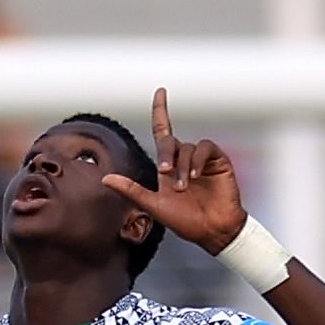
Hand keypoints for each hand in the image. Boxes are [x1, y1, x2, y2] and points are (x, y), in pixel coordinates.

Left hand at [102, 88, 245, 256]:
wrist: (213, 231)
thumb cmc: (187, 222)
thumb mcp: (154, 206)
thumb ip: (132, 191)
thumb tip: (106, 179)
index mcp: (168, 167)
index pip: (163, 132)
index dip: (161, 111)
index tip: (160, 93)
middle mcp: (183, 160)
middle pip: (170, 141)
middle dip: (166, 154)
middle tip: (165, 173)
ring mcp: (201, 160)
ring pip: (187, 147)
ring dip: (182, 166)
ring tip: (184, 186)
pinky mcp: (217, 161)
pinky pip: (205, 147)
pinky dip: (198, 159)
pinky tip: (195, 174)